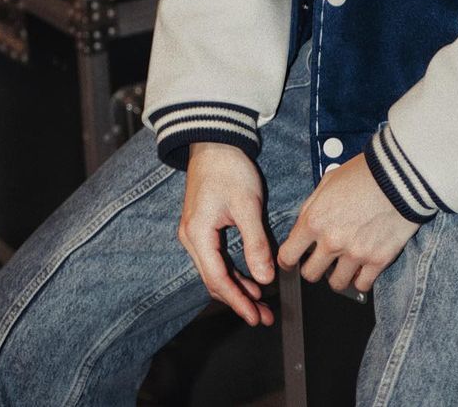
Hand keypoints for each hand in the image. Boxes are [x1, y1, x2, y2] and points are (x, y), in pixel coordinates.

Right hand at [179, 142, 274, 326]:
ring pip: (216, 270)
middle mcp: (192, 238)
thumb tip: (265, 277)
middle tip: (262, 316)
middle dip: (239, 299)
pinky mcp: (204, 226)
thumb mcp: (247, 206)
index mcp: (198, 235)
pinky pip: (217, 257)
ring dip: (237, 287)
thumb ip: (255, 243)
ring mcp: (196, 233)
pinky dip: (233, 270)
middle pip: (215, 280)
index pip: (218, 279)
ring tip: (261, 303)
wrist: (215, 141)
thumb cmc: (229, 169)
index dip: (237, 301)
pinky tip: (251, 278)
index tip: (254, 316)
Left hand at [277, 154, 418, 293]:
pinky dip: (360, 280)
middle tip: (322, 260)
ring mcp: (355, 254)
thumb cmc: (365, 173)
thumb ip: (312, 206)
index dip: (287, 261)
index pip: (288, 255)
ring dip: (337, 275)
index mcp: (315, 220)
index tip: (292, 262)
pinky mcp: (378, 260)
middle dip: (313, 268)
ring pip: (336, 284)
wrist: (400, 175)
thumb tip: (305, 225)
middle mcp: (332, 241)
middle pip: (310, 274)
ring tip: (344, 264)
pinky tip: (362, 269)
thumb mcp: (328, 181)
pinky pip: (362, 285)